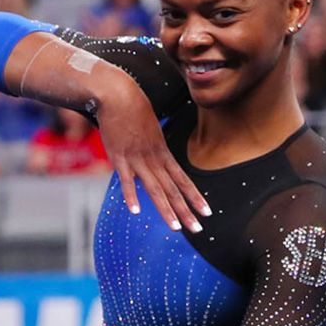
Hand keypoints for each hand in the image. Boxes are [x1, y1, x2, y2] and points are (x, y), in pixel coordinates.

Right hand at [97, 79, 209, 231]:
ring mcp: (138, 159)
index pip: (183, 180)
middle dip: (186, 211)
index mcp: (163, 153)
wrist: (119, 95)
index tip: (207, 212)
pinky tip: (137, 211)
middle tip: (198, 230)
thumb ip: (152, 148)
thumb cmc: (133, 110)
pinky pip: (127, 180)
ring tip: (176, 228)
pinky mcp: (119, 157)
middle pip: (173, 190)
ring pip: (155, 189)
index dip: (195, 197)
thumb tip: (154, 158)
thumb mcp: (150, 131)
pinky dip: (132, 196)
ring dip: (166, 210)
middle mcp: (154, 159)